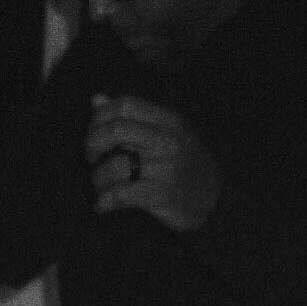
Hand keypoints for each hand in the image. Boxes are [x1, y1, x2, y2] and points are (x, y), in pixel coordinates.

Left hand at [86, 94, 221, 230]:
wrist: (215, 199)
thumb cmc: (185, 163)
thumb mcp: (166, 132)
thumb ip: (130, 117)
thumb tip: (96, 100)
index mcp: (167, 120)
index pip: (125, 105)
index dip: (100, 117)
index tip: (93, 133)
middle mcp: (166, 140)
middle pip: (116, 131)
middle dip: (93, 145)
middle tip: (91, 158)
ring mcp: (163, 168)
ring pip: (115, 166)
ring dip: (98, 179)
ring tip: (100, 186)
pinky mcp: (159, 195)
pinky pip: (121, 195)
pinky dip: (104, 202)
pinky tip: (102, 205)